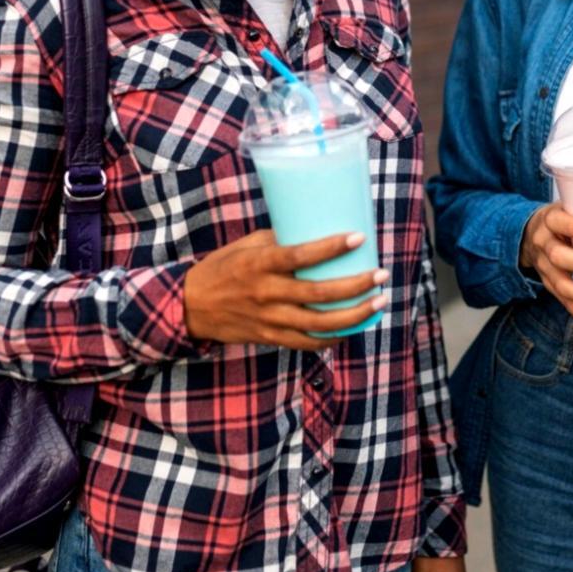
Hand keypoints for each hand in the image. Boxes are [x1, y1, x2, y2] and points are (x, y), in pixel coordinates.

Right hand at [184, 229, 387, 349]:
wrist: (191, 307)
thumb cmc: (222, 268)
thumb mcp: (245, 246)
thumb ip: (278, 241)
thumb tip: (314, 229)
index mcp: (259, 264)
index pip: (299, 255)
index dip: (331, 247)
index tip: (358, 237)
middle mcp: (266, 293)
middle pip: (318, 293)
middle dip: (355, 285)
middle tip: (380, 275)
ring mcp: (269, 319)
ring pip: (319, 323)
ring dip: (354, 315)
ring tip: (379, 303)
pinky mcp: (270, 337)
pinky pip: (307, 342)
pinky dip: (333, 337)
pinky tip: (354, 328)